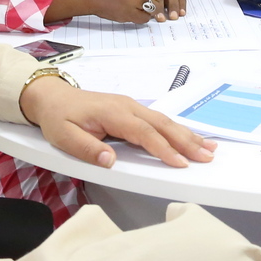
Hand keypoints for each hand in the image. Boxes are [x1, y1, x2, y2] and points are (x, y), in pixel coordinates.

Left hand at [19, 74, 215, 169]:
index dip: (164, 149)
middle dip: (187, 141)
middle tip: (207, 157)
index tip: (181, 164)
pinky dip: (178, 129)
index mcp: (114, 113)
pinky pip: (159, 120)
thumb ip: (86, 149)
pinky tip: (190, 137)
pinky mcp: (132, 109)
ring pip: (165, 121)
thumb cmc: (58, 117)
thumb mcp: (63, 136)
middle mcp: (128, 107)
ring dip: (187, 135)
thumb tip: (110, 161)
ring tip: (209, 148)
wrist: (52, 97)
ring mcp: (131, 106)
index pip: (145, 134)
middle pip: (163, 125)